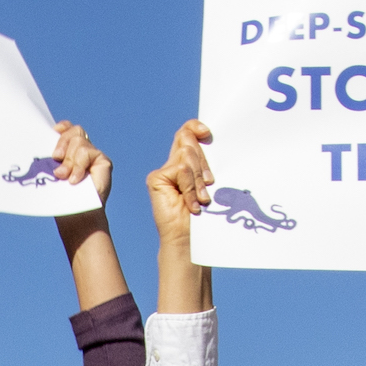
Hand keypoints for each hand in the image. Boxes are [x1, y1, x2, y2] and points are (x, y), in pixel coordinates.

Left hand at [48, 121, 113, 198]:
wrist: (77, 216)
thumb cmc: (63, 197)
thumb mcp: (52, 175)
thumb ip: (52, 160)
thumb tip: (46, 151)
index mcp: (69, 150)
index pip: (68, 129)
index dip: (62, 127)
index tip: (54, 131)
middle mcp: (83, 150)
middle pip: (74, 132)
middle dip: (62, 142)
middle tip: (55, 157)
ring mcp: (94, 155)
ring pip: (79, 142)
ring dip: (69, 160)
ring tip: (64, 177)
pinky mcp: (103, 161)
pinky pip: (87, 153)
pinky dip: (78, 166)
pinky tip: (74, 180)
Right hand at [148, 119, 215, 313]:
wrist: (190, 238)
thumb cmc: (205, 215)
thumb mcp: (209, 182)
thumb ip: (206, 162)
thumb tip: (209, 139)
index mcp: (187, 162)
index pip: (187, 132)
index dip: (195, 126)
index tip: (207, 132)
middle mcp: (173, 163)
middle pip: (189, 142)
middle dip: (204, 164)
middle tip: (209, 185)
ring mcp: (163, 172)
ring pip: (187, 156)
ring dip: (199, 180)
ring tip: (202, 199)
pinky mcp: (156, 179)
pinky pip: (180, 170)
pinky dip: (190, 188)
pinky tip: (192, 204)